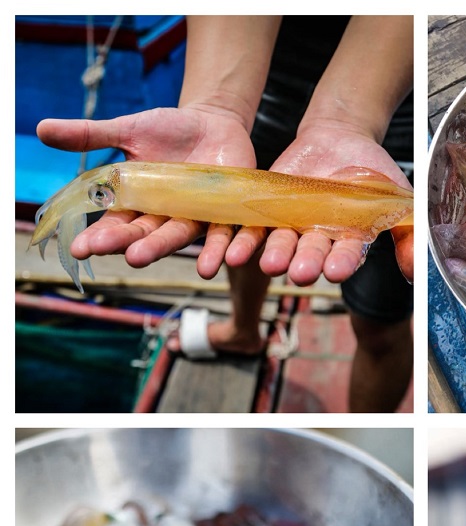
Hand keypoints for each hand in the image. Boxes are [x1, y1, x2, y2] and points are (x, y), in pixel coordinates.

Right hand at [36, 107, 265, 278]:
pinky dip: (230, 247)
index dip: (100, 238)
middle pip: (151, 236)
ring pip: (190, 239)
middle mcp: (167, 217)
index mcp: (139, 204)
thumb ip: (90, 136)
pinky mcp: (228, 213)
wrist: (213, 123)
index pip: (116, 225)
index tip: (81, 248)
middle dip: (141, 247)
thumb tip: (41, 130)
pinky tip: (232, 261)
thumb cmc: (168, 130)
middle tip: (129, 257)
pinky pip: (229, 234)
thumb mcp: (128, 130)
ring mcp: (197, 217)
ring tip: (197, 271)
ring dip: (195, 254)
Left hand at [258, 118, 412, 284]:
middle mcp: (321, 240)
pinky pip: (255, 230)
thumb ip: (408, 233)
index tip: (337, 270)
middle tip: (300, 274)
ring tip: (268, 264)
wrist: (340, 138)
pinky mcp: (271, 212)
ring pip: (282, 245)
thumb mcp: (398, 197)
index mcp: (352, 240)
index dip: (342, 262)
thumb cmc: (374, 171)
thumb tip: (414, 271)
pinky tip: (234, 251)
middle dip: (306, 263)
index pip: (348, 255)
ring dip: (275, 256)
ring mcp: (295, 227)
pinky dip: (244, 240)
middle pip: (312, 254)